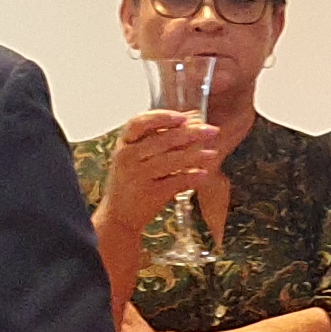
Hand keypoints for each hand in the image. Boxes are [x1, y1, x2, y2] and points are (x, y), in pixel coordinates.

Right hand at [95, 109, 222, 239]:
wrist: (118, 215)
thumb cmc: (131, 179)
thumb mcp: (135, 155)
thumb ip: (160, 136)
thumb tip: (192, 116)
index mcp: (124, 143)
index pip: (139, 122)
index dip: (162, 117)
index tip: (184, 116)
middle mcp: (127, 158)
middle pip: (162, 140)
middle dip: (190, 133)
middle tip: (211, 130)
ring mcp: (137, 176)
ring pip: (171, 161)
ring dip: (195, 156)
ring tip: (212, 153)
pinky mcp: (149, 194)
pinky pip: (175, 182)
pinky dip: (191, 177)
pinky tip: (203, 173)